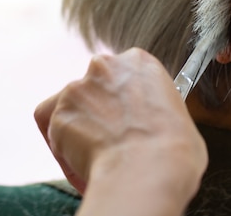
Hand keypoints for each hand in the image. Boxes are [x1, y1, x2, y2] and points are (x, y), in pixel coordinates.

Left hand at [34, 49, 206, 210]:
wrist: (149, 168)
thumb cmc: (173, 149)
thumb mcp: (178, 116)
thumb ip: (156, 110)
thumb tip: (152, 128)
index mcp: (140, 62)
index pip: (122, 74)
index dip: (123, 100)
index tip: (127, 118)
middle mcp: (106, 66)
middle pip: (94, 86)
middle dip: (98, 111)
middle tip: (111, 138)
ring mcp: (78, 88)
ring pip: (70, 106)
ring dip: (80, 129)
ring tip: (96, 157)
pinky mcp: (58, 113)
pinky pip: (53, 129)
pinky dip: (62, 146)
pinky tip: (81, 161)